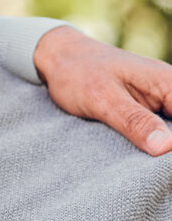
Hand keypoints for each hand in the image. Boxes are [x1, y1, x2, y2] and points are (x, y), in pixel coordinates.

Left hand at [34, 25, 171, 154]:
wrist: (60, 58)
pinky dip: (154, 141)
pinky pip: (163, 129)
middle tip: (147, 162)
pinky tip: (140, 154)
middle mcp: (171, 89)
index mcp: (168, 83)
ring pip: (171, 131)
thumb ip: (134, 121)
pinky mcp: (151, 108)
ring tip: (143, 160)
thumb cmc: (78, 73)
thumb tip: (166, 147)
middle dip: (167, 146)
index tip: (159, 156)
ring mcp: (162, 99)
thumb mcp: (102, 99)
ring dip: (162, 146)